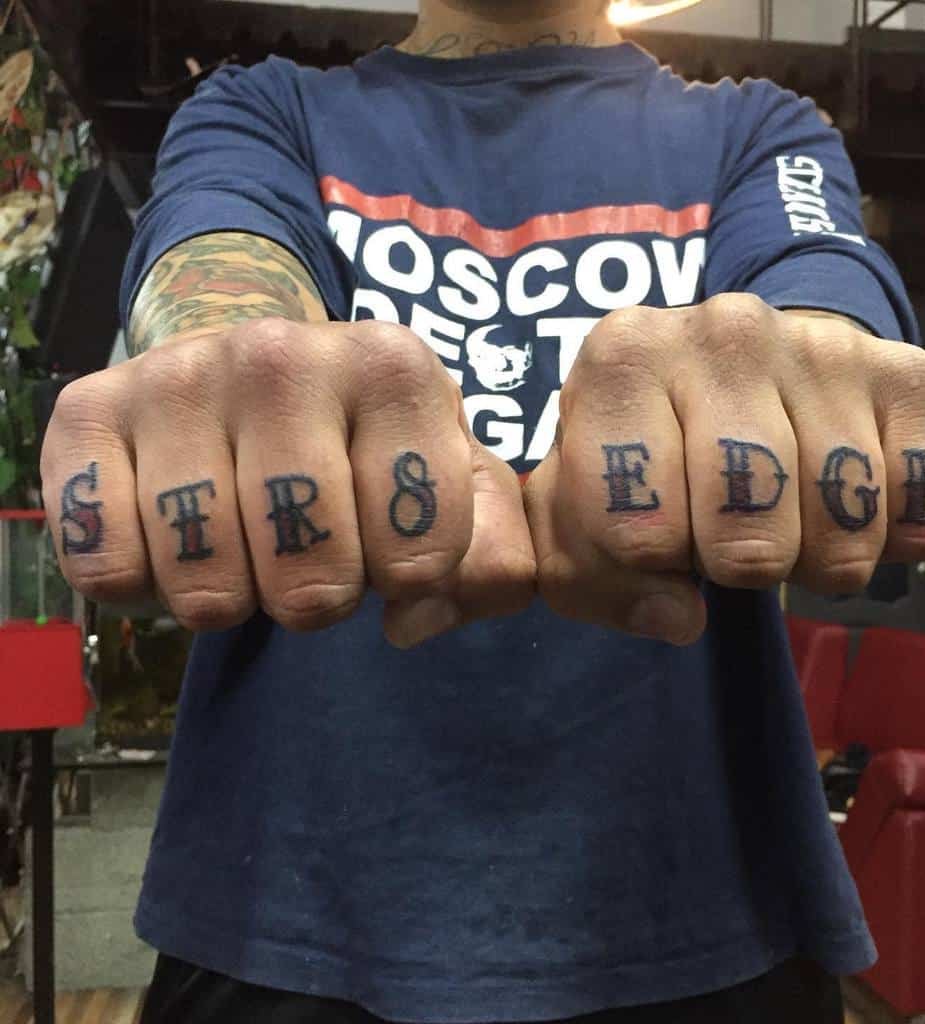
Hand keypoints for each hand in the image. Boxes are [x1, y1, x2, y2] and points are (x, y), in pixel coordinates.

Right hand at [42, 317, 534, 646]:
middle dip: (318, 597)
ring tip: (243, 544)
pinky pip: (106, 565)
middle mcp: (284, 353)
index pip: (420, 552)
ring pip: (208, 584)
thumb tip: (414, 616)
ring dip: (231, 595)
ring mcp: (180, 376)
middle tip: (310, 555)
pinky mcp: (89, 409)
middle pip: (312, 577)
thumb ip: (488, 558)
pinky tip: (167, 538)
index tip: (392, 547)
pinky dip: (141, 584)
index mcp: (394, 367)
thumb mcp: (455, 490)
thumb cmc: (366, 447)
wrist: (255, 372)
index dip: (408, 578)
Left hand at [525, 294, 924, 643]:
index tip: (652, 536)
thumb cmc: (642, 457)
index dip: (649, 565)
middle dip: (736, 568)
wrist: (726, 374)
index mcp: (624, 360)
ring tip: (786, 520)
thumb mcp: (577, 515)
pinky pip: (920, 494)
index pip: (637, 529)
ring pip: (842, 523)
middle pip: (747, 535)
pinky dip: (894, 534)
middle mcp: (723, 332)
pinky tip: (852, 509)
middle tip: (727, 538)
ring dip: (817, 557)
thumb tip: (678, 615)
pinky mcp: (902, 369)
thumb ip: (589, 579)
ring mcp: (819, 345)